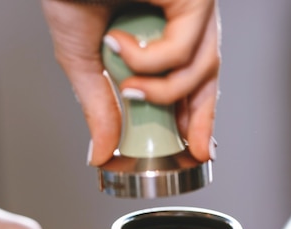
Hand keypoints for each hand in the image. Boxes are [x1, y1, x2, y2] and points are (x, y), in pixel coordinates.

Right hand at [41, 0, 220, 164]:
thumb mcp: (83, 58)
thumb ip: (99, 105)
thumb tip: (101, 152)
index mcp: (161, 27)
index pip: (188, 77)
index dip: (194, 115)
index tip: (193, 147)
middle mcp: (182, 15)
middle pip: (207, 76)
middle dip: (201, 117)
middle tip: (191, 150)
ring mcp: (190, 4)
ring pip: (199, 67)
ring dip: (162, 92)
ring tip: (128, 90)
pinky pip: (184, 48)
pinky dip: (151, 60)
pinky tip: (121, 46)